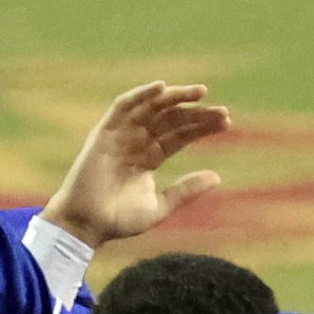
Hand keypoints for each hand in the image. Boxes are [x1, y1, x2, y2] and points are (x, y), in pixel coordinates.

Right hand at [42, 81, 233, 247]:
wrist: (87, 225)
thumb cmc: (119, 220)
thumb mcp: (160, 206)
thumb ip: (185, 190)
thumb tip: (217, 177)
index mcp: (150, 157)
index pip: (180, 135)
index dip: (202, 127)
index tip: (226, 121)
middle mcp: (137, 141)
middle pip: (171, 119)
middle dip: (195, 113)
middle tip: (220, 111)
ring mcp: (121, 135)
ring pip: (151, 108)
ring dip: (174, 97)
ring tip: (200, 92)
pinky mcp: (104, 132)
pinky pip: (123, 106)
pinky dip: (140, 95)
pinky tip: (162, 88)